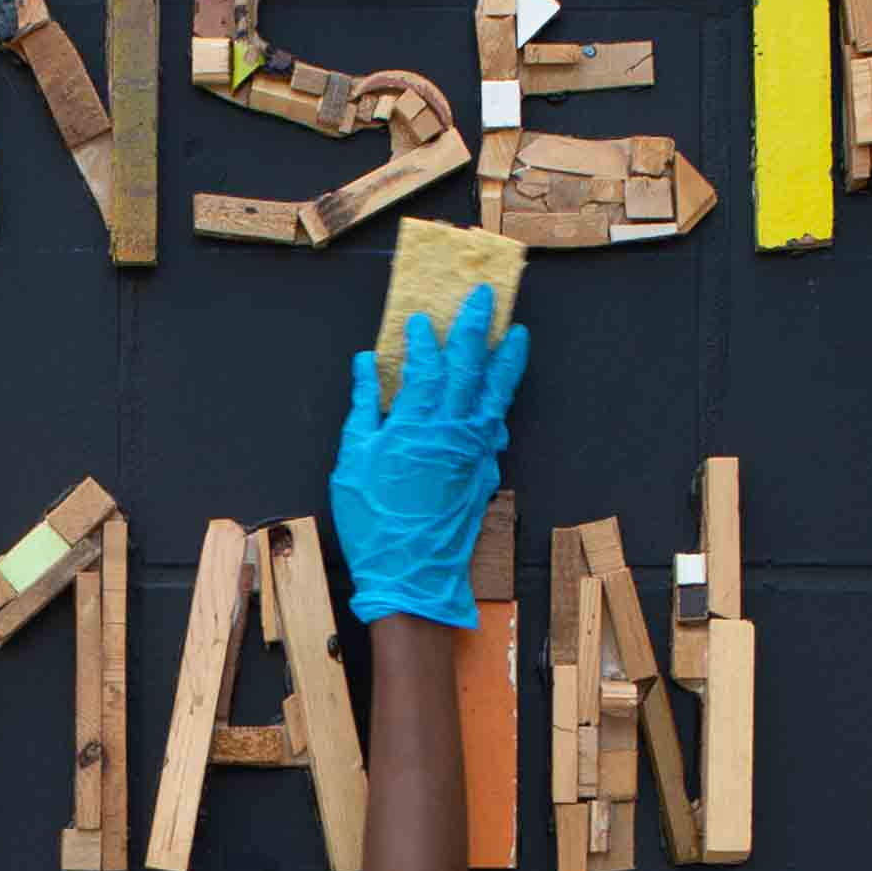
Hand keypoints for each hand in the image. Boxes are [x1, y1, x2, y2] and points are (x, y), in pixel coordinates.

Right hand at [328, 278, 532, 630]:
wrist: (411, 573)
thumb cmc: (374, 522)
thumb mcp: (354, 462)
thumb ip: (365, 408)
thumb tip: (367, 366)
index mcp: (415, 424)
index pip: (426, 365)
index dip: (425, 338)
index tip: (421, 318)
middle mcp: (452, 430)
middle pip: (469, 366)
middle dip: (475, 327)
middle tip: (483, 297)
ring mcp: (475, 450)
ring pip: (496, 393)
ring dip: (506, 359)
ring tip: (516, 333)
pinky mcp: (485, 471)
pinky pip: (498, 426)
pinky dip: (502, 403)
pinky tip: (502, 394)